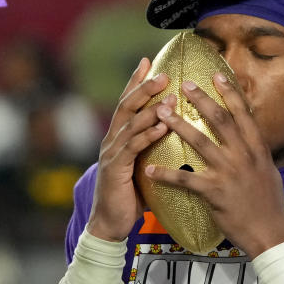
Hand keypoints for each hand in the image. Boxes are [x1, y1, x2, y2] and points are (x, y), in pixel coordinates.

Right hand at [86, 59, 171, 240]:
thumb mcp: (141, 165)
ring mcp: (111, 153)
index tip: (148, 61)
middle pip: (126, 106)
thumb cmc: (130, 195)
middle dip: (143, 87)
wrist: (109, 223)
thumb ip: (151, 147)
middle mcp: (112, 140)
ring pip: (130, 123)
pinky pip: (133, 148)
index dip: (136, 81)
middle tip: (162, 72)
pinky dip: (148, 135)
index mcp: (118, 137)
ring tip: (169, 94)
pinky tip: (163, 126)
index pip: (127, 103)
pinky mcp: (115, 169)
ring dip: (150, 108)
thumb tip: (174, 133)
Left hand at [144, 74, 283, 256]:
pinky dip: (166, 174)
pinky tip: (149, 170)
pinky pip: (185, 179)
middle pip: (220, 119)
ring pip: (200, 142)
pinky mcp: (215, 192)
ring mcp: (229, 172)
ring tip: (161, 112)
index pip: (244, 113)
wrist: (270, 233)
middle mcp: (244, 155)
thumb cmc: (269, 204)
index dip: (230, 92)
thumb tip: (250, 136)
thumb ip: (256, 152)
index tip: (217, 75)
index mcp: (257, 149)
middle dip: (201, 99)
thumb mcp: (268, 171)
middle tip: (184, 83)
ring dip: (178, 125)